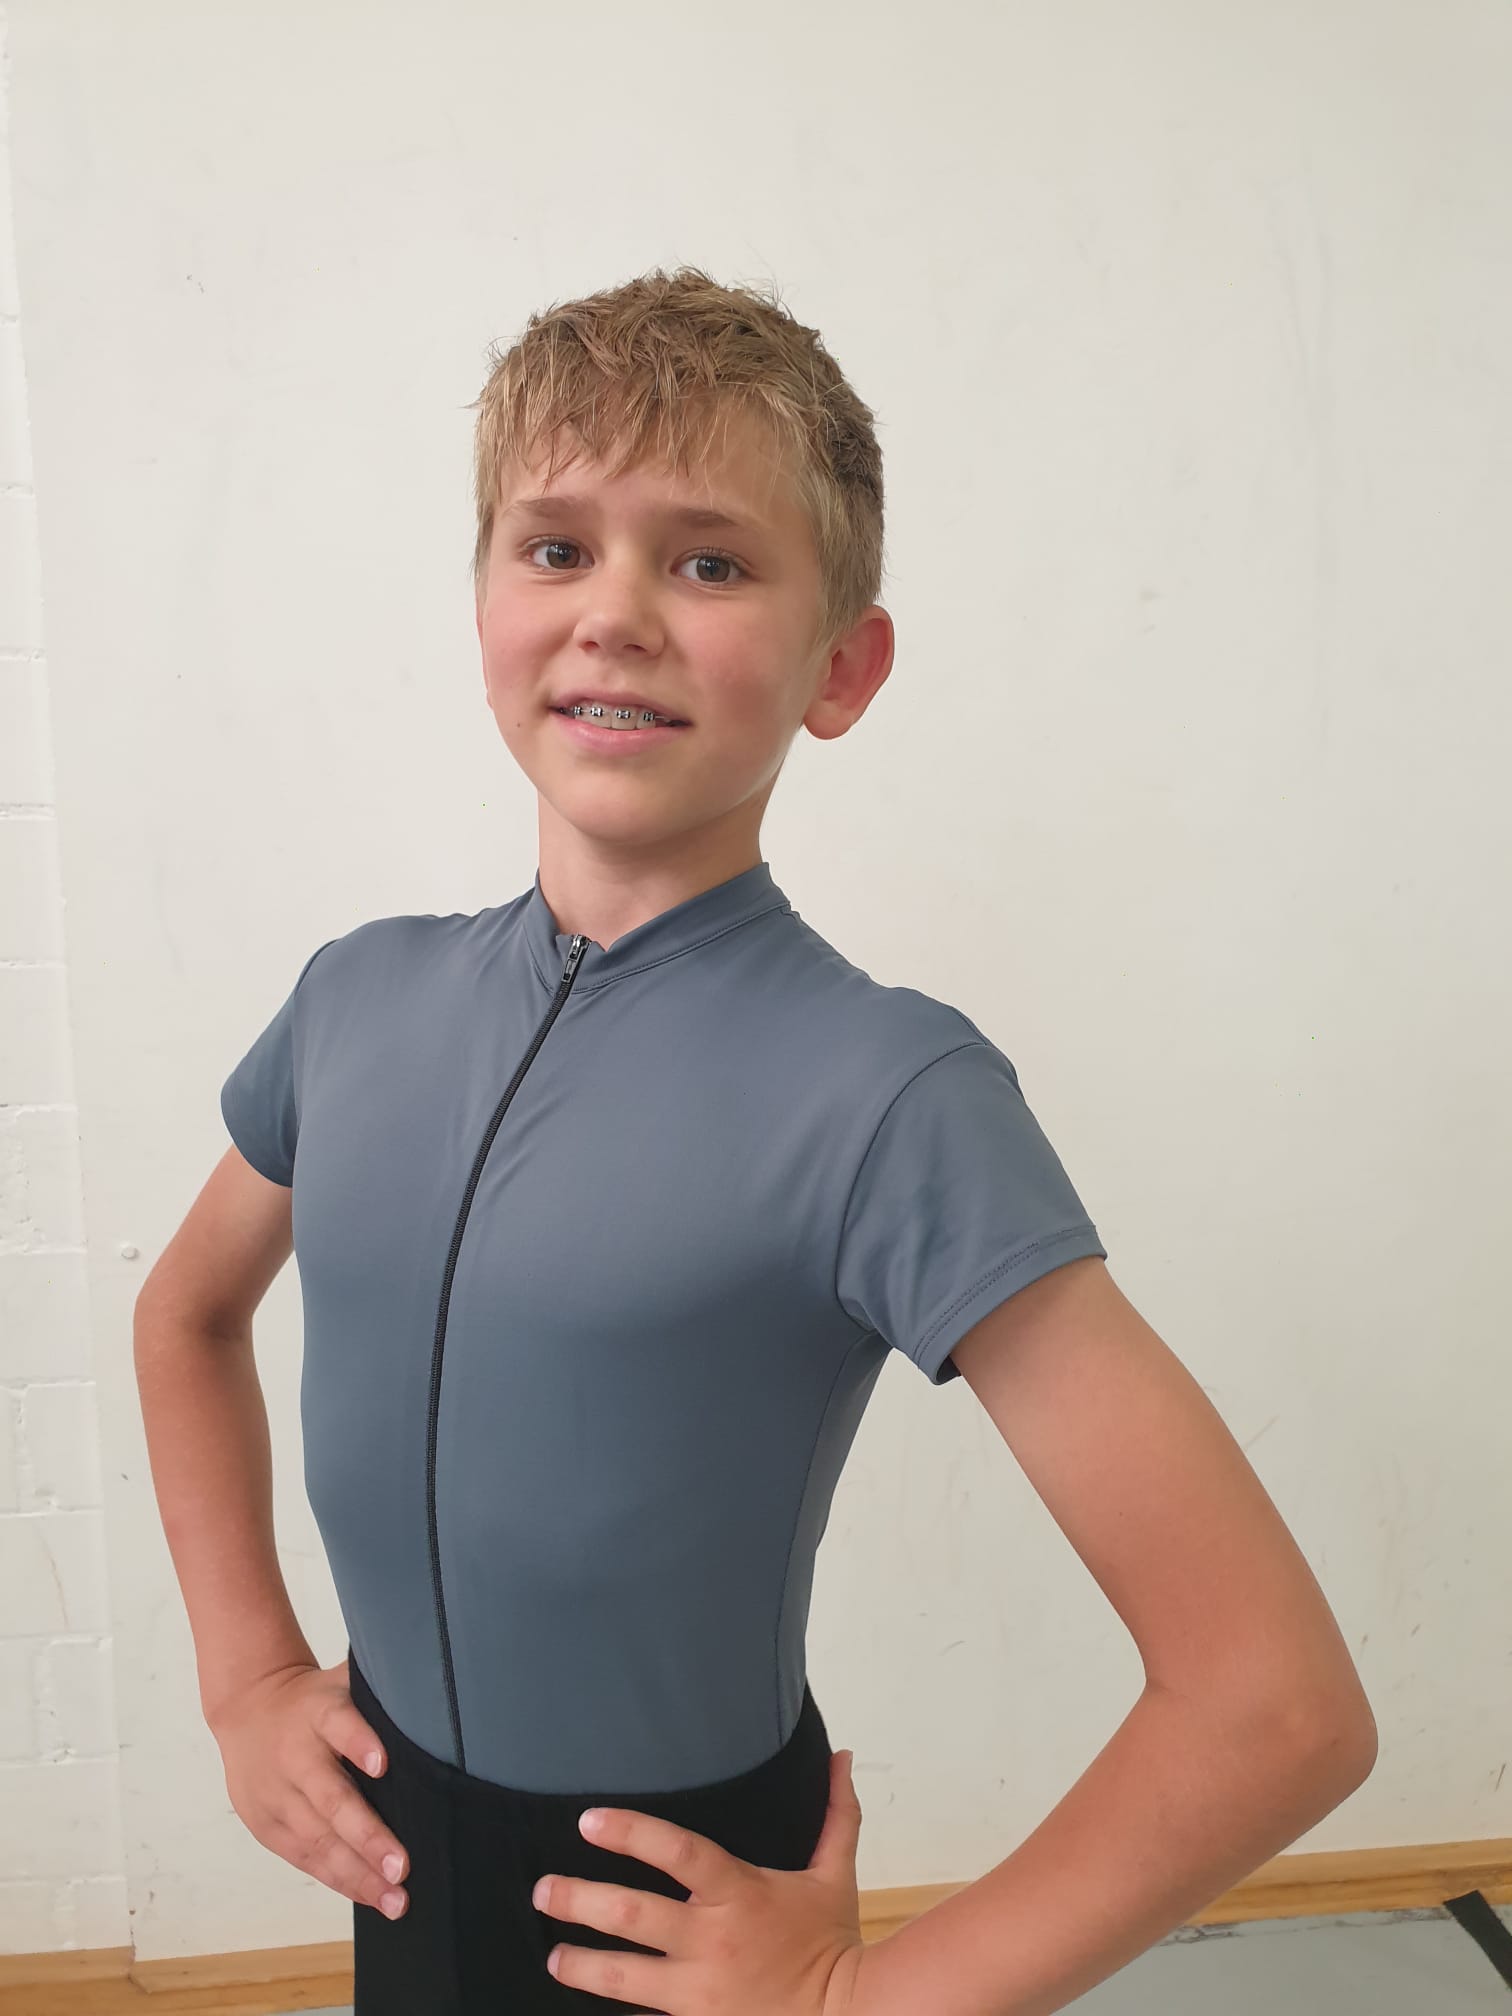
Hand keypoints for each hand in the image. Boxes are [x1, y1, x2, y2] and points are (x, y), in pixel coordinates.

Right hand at [208, 1656, 411, 1921]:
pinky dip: (338, 1879)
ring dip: (357, 1873)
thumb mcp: (344, 1682)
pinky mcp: (266, 1825)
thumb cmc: (317, 1701)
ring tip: (394, 1898)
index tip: (383, 1764)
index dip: (360, 1743)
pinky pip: (304, 1857)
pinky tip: (369, 1895)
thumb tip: (442, 1705)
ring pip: (317, 1839)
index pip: (339, 1723)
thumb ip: (383, 1695)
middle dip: (366, 1835)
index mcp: (319, 1711)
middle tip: (401, 1867)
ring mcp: (276, 1794)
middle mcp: (295, 1755)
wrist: (248, 1708)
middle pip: (330, 1798)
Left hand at [533, 1746, 868, 2012]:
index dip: (630, 1832)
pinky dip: (617, 2013)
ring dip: (580, 1963)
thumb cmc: (833, 1941)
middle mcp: (711, 1939)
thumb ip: (835, 1813)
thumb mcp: (835, 1874)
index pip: (677, 1851)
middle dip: (579, 1899)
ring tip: (553, 1955)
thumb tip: (840, 1755)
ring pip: (623, 1975)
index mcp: (740, 1892)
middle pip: (631, 1914)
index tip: (588, 1820)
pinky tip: (589, 2006)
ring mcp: (699, 1991)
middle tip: (544, 1889)